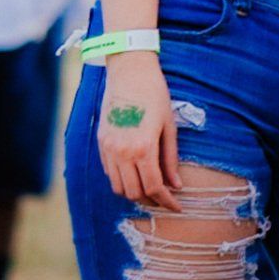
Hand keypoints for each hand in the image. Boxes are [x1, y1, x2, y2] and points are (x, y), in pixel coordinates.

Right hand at [98, 53, 179, 209]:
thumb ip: (170, 159)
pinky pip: (109, 172)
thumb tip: (176, 185)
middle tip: (165, 199)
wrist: (130, 73)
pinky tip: (135, 174)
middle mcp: (122, 153)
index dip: (166, 201)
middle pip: (134, 192)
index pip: (153, 187)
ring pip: (118, 187)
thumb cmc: (155, 96)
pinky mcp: (101, 143)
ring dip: (134, 193)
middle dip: (151, 200)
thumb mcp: (169, 127)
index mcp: (143, 148)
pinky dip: (122, 180)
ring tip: (151, 189)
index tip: (177, 206)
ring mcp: (108, 149)